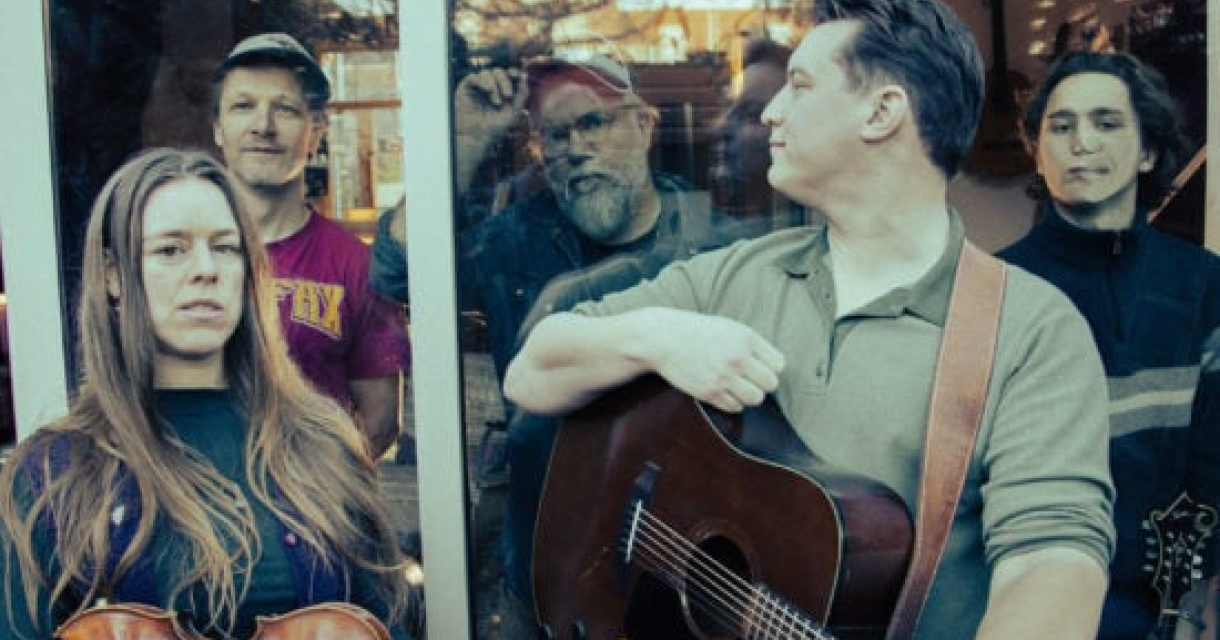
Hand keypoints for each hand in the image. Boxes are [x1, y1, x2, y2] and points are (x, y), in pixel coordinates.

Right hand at [454, 67, 529, 145]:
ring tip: (497, 102)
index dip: (514, 72)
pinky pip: (474, 77)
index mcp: (502, 90)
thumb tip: (525, 74)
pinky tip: (487, 90)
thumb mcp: (514, 111)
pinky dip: (483, 81)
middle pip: (499, 71)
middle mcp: (490, 86)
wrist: (476, 137)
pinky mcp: (466, 88)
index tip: (518, 75)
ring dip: (495, 85)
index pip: (508, 75)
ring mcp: (477, 86)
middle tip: (508, 96)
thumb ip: (522, 93)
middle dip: (505, 81)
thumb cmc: (495, 128)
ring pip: (487, 73)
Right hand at [644, 309, 785, 413]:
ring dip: (749, 395)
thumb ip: (753, 345)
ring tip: (738, 386)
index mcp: (746, 338)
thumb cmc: (698, 332)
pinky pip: (734, 407)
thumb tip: (775, 368)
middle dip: (762, 384)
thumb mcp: (730, 328)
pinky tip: (723, 391)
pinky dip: (732, 402)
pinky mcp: (709, 392)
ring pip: (755, 399)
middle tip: (749, 379)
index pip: (779, 364)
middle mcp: (737, 358)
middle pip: (770, 384)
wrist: (664, 338)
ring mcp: (723, 376)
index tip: (760, 366)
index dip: (771, 367)